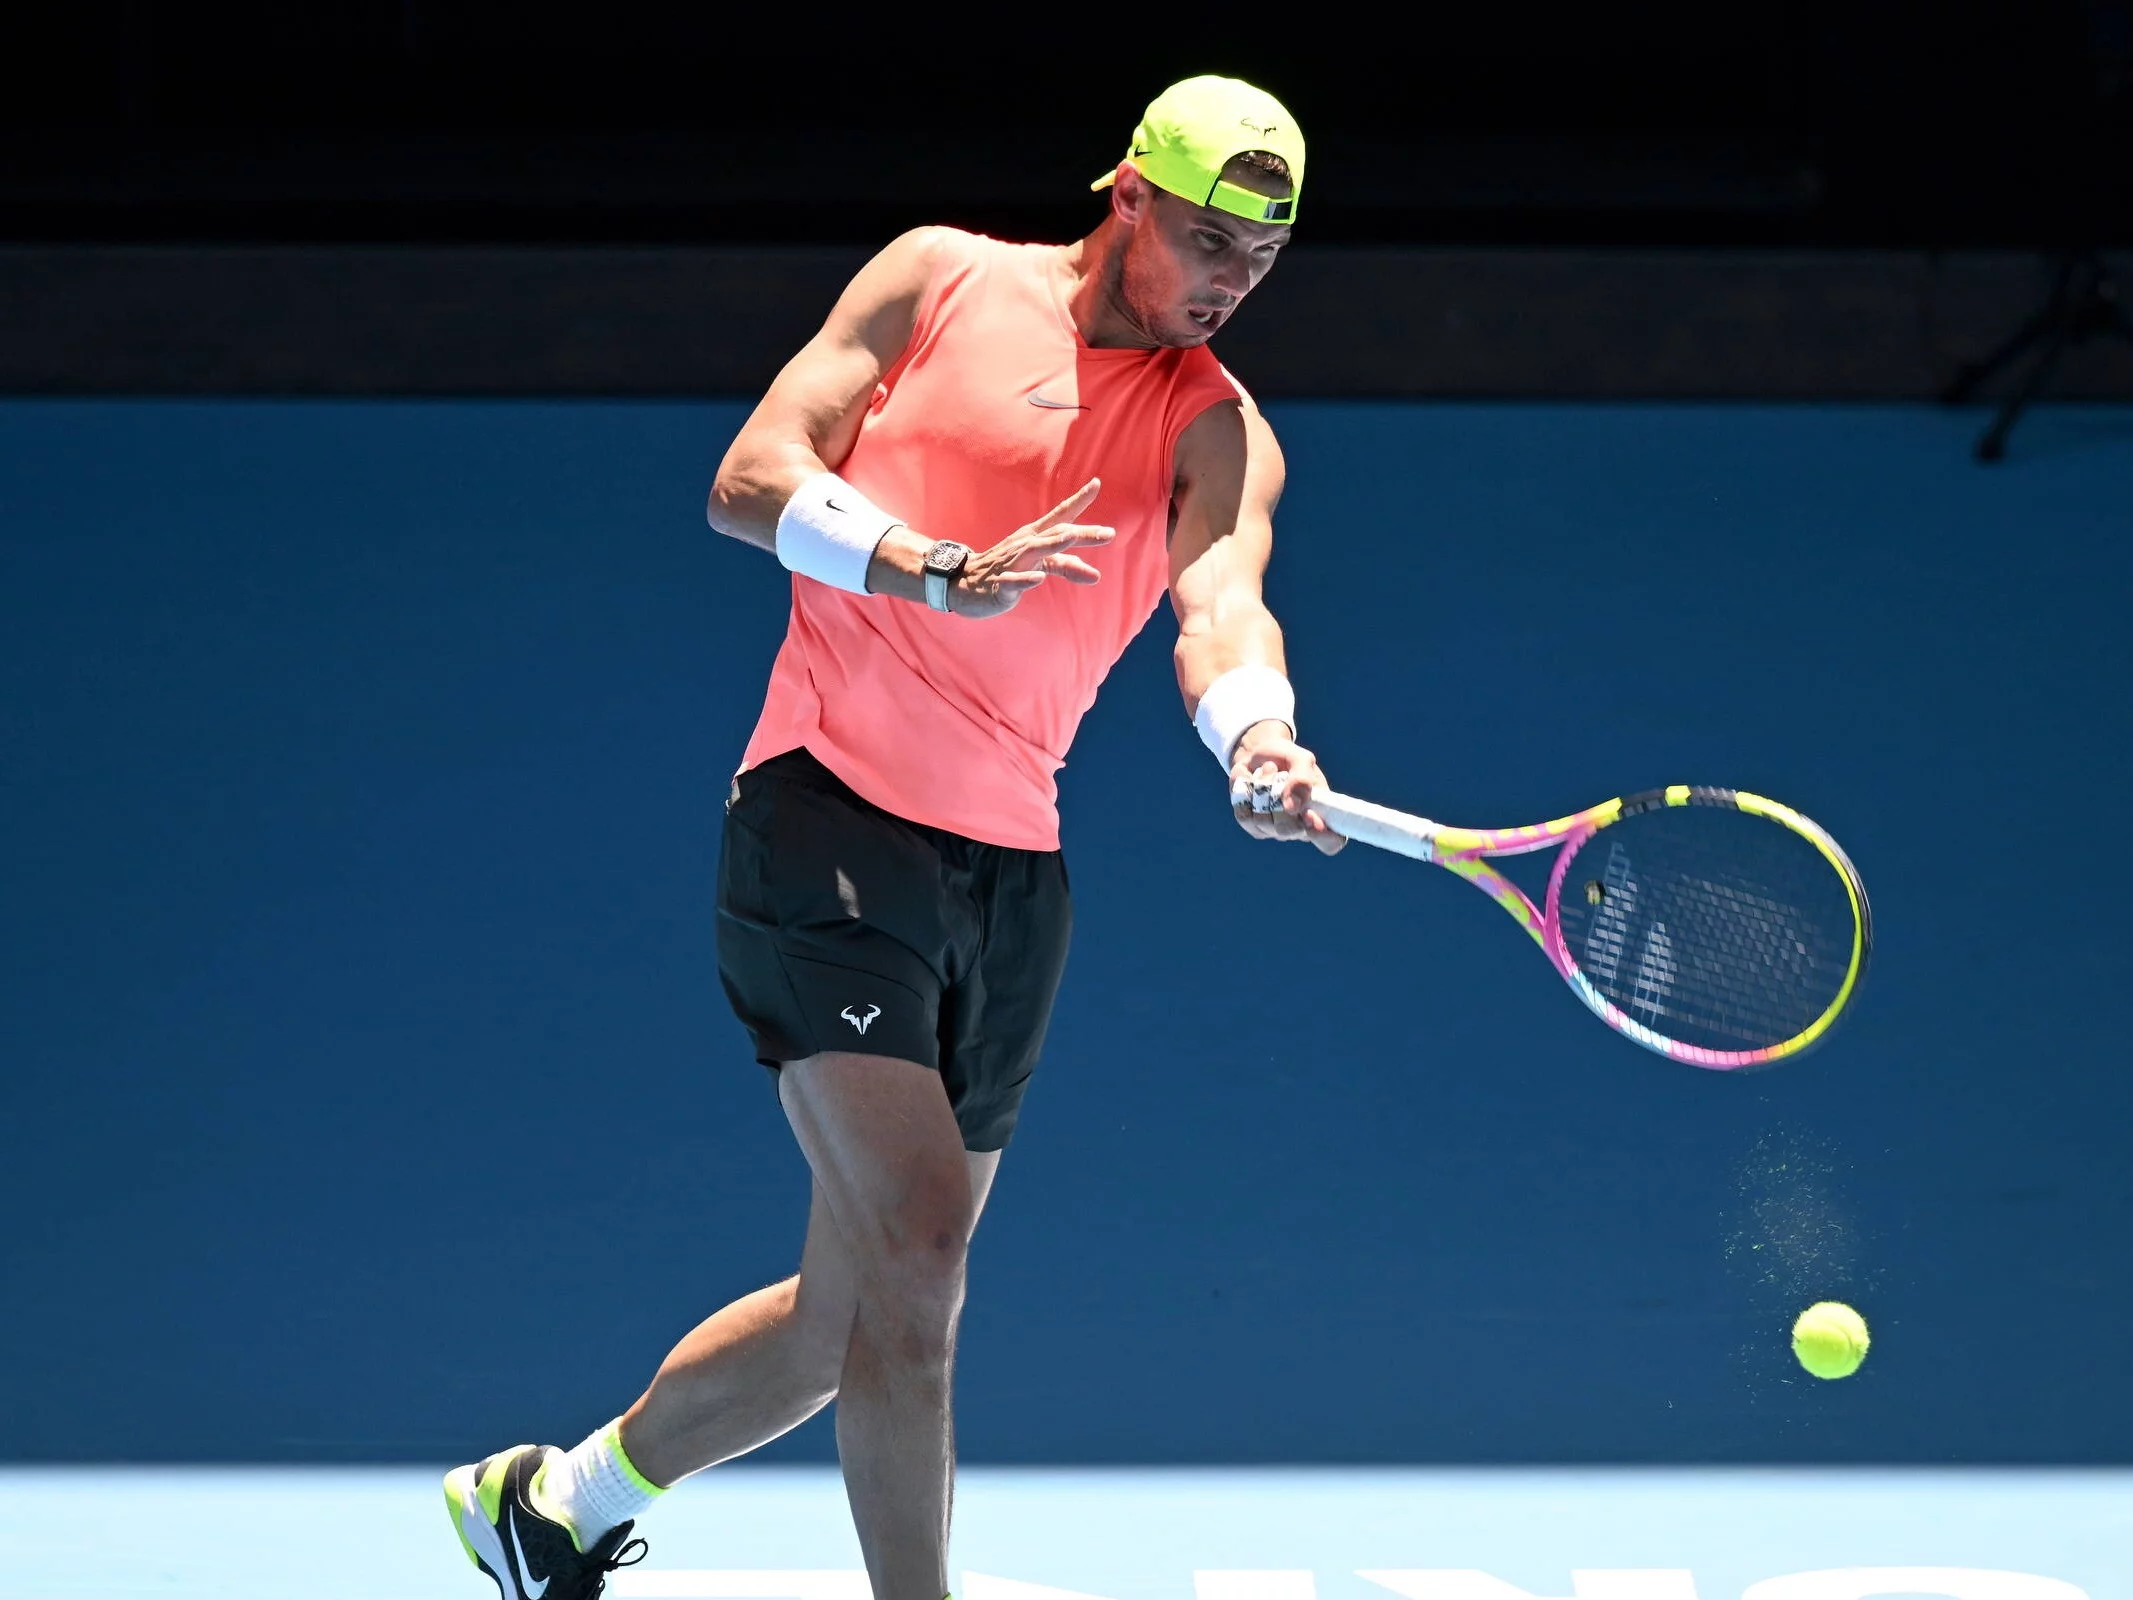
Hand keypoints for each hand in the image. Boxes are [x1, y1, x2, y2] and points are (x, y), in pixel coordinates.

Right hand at [951, 479, 1116, 619]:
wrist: (964, 583)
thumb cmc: (1007, 569)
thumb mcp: (1039, 566)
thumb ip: (1066, 566)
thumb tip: (1096, 575)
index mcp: (1034, 536)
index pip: (1060, 515)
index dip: (1078, 500)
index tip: (1097, 483)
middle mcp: (1025, 544)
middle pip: (1056, 534)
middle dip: (1082, 533)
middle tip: (1109, 533)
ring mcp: (1011, 563)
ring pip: (1034, 551)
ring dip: (1053, 544)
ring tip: (1071, 537)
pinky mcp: (1000, 585)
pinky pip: (1012, 581)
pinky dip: (1025, 579)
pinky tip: (1038, 579)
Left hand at [1229, 723, 1345, 854]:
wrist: (1258, 754)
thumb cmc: (1287, 759)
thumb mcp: (1301, 759)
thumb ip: (1302, 779)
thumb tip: (1293, 807)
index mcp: (1321, 814)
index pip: (1331, 842)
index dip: (1323, 836)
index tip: (1311, 815)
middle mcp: (1299, 829)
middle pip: (1288, 829)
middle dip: (1279, 798)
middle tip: (1281, 775)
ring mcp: (1274, 830)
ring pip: (1262, 820)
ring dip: (1262, 787)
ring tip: (1269, 770)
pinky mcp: (1252, 826)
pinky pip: (1244, 814)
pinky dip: (1246, 790)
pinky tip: (1252, 780)